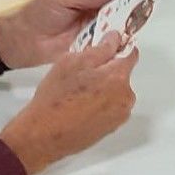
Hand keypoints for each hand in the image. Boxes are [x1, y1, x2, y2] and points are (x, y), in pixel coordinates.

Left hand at [0, 0, 137, 68]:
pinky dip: (124, 32)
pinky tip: (127, 35)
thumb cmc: (42, 13)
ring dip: (132, 16)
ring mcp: (100, 15)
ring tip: (136, 22)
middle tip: (142, 8)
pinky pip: (116, 31)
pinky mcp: (99, 34)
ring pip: (124, 12)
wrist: (28, 41)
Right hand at [0, 33, 139, 174]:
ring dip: (103, 88)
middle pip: (122, 74)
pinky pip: (110, 107)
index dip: (117, 47)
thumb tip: (114, 39)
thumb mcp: (72, 62)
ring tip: (78, 93)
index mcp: (118, 77)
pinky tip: (80, 106)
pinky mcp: (111, 127)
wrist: (43, 135)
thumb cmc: (55, 99)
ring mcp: (120, 115)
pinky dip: (100, 104)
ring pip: (116, 91)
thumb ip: (100, 49)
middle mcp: (125, 97)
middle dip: (106, 70)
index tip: (106, 47)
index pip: (130, 53)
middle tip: (82, 74)